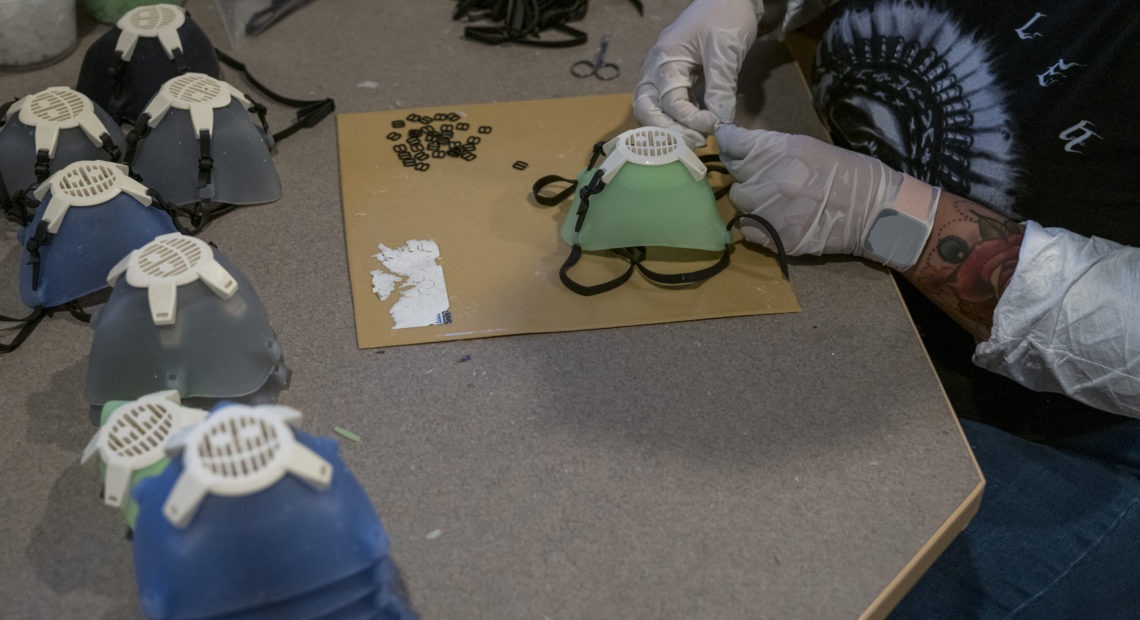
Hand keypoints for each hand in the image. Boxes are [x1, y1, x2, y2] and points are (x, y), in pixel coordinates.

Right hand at [634, 0, 757, 146]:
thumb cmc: (725, 18)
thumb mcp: (725, 51)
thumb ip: (720, 87)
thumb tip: (720, 122)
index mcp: (664, 59)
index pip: (670, 101)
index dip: (690, 119)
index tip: (714, 125)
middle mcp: (656, 68)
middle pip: (646, 108)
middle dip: (666, 130)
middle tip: (693, 142)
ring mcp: (663, 73)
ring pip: (653, 109)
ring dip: (669, 127)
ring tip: (694, 138)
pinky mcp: (675, 77)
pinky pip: (668, 103)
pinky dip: (678, 118)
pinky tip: (696, 126)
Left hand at [715, 124, 938, 270]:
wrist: (873, 210)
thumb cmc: (847, 173)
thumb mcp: (808, 147)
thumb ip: (772, 149)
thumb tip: (743, 149)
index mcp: (779, 150)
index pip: (732, 143)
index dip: (729, 144)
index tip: (732, 146)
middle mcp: (769, 178)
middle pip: (734, 175)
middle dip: (746, 175)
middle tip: (765, 178)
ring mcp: (769, 210)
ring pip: (740, 202)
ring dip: (751, 200)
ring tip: (775, 200)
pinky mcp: (775, 236)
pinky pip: (746, 229)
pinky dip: (754, 224)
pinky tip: (774, 219)